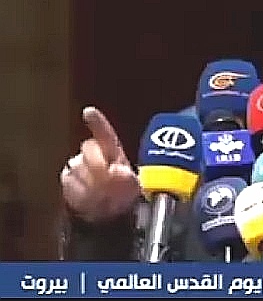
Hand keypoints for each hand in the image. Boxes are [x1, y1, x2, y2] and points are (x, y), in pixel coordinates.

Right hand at [60, 106, 140, 222]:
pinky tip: (91, 200)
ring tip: (103, 195)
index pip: (104, 133)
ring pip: (77, 168)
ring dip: (91, 184)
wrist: (109, 214)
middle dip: (97, 164)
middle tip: (107, 179)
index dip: (97, 122)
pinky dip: (81, 195)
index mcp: (113, 151)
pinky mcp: (67, 180)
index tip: (89, 112)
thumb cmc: (123, 193)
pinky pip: (70, 184)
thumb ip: (127, 178)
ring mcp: (78, 166)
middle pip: (88, 148)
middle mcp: (94, 154)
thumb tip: (115, 173)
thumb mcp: (132, 187)